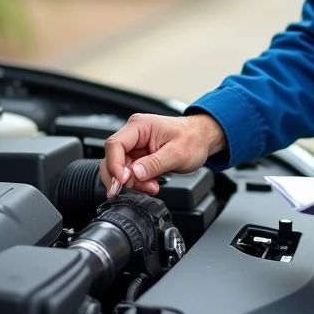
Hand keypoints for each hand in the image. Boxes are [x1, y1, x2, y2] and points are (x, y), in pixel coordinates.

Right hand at [98, 113, 226, 196]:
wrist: (202, 139)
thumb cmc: (192, 139)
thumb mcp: (177, 154)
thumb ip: (155, 164)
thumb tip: (134, 174)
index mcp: (139, 126)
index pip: (114, 145)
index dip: (115, 165)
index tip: (123, 181)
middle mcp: (133, 134)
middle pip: (112, 159)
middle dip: (123, 178)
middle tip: (140, 188)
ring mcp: (134, 146)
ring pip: (119, 169)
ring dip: (132, 183)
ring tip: (151, 187)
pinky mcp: (137, 157)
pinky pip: (129, 173)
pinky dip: (137, 183)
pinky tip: (150, 185)